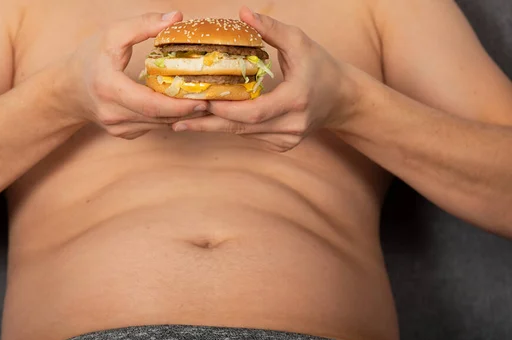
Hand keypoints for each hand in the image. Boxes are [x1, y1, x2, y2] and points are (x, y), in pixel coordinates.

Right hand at [63, 12, 207, 138]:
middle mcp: (113, 114)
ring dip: (182, 116)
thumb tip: (176, 18)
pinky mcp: (124, 134)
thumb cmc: (89, 58)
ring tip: (203, 102)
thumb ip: (143, 25)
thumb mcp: (112, 35)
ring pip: (159, 125)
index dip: (179, 105)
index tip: (203, 99)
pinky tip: (181, 106)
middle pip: (159, 118)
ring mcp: (118, 128)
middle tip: (211, 100)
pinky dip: (168, 117)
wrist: (67, 90)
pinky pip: (153, 126)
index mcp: (109, 88)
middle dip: (188, 111)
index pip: (150, 104)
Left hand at [172, 6, 357, 151]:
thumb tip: (241, 13)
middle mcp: (291, 125)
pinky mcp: (282, 145)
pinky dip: (230, 128)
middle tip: (177, 122)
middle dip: (208, 124)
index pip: (253, 112)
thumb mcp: (300, 42)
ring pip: (243, 135)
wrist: (342, 99)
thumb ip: (270, 29)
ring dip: (214, 127)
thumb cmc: (321, 66)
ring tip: (183, 123)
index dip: (224, 109)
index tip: (198, 101)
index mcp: (296, 100)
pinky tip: (208, 123)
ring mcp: (287, 139)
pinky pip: (250, 137)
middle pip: (242, 129)